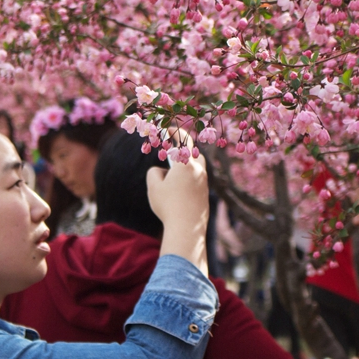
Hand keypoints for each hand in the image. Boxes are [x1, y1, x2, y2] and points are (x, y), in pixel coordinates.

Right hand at [147, 129, 208, 273]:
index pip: (185, 140)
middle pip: (194, 153)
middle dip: (184, 150)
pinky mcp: (205, 195)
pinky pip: (198, 181)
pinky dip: (189, 180)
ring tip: (174, 173)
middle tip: (172, 151)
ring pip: (197, 168)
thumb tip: (161, 171)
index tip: (168, 129)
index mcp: (187, 164)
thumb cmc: (168, 206)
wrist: (186, 229)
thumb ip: (154, 172)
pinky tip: (179, 190)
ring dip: (187, 166)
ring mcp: (204, 184)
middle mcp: (199, 171)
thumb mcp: (153, 187)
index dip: (176, 132)